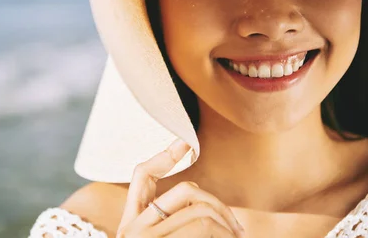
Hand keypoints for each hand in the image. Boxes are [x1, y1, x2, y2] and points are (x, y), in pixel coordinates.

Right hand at [116, 139, 244, 236]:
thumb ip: (173, 222)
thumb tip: (205, 205)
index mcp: (131, 224)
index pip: (142, 176)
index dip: (165, 156)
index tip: (187, 141)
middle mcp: (131, 229)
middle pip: (184, 190)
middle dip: (217, 204)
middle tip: (236, 227)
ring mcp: (142, 237)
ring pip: (199, 209)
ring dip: (226, 224)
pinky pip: (201, 224)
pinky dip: (223, 232)